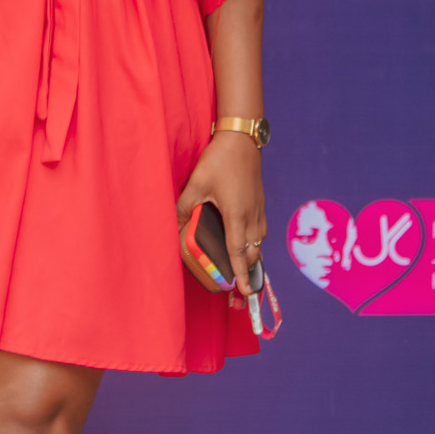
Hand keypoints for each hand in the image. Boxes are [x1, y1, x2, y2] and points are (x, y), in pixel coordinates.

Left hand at [175, 132, 266, 298]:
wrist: (243, 138)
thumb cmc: (220, 159)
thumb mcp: (196, 182)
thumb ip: (185, 207)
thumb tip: (174, 227)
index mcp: (238, 214)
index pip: (239, 252)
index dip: (241, 274)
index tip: (243, 292)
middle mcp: (252, 216)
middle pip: (253, 254)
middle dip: (247, 275)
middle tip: (239, 295)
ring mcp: (259, 210)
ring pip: (259, 243)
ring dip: (252, 261)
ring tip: (244, 276)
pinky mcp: (260, 204)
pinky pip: (259, 232)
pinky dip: (255, 245)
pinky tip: (247, 248)